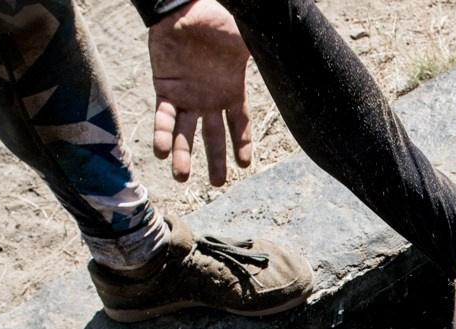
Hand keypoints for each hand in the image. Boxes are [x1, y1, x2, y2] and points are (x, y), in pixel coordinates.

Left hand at [148, 0, 252, 184]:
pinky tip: (161, 152)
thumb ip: (265, 56)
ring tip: (181, 178)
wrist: (184, 8)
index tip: (244, 165)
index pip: (239, 125)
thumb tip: (294, 62)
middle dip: (214, 161)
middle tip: (216, 184)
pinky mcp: (165, 89)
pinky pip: (163, 117)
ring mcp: (186, 96)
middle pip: (213, 138)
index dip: (243, 145)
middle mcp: (209, 99)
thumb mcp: (247, 41)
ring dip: (183, 156)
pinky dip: (162, 135)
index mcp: (231, 91)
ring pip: (185, 134)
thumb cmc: (217, 20)